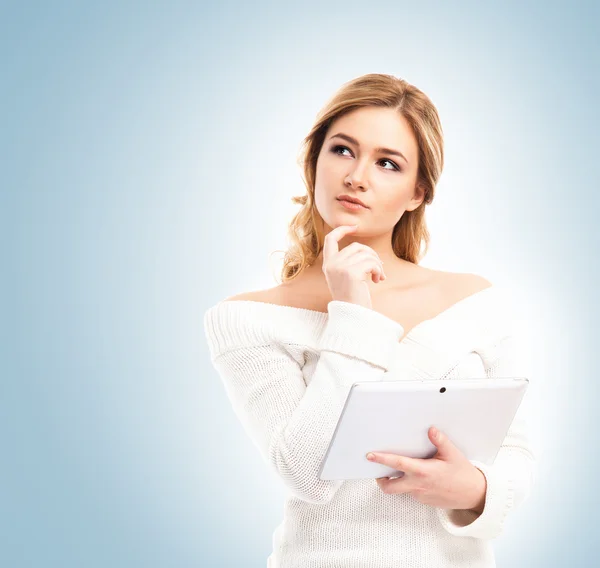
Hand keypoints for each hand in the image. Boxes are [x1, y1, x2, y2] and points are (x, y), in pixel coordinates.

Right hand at [322, 224, 385, 309]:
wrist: (352, 316)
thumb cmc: (353, 299)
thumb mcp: (346, 278)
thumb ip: (350, 262)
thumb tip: (368, 251)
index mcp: (328, 265)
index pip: (330, 239)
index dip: (342, 229)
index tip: (355, 226)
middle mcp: (331, 264)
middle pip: (357, 246)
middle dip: (372, 255)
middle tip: (378, 269)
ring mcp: (340, 268)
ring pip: (366, 253)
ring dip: (377, 264)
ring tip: (379, 276)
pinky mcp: (351, 272)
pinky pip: (371, 262)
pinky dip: (379, 270)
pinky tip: (378, 280)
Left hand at [367, 427, 486, 511]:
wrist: (474, 495)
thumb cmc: (463, 474)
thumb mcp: (453, 454)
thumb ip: (440, 441)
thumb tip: (430, 429)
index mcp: (423, 471)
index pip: (397, 464)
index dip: (382, 459)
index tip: (370, 456)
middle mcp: (418, 485)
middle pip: (390, 487)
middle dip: (380, 480)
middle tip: (377, 470)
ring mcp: (420, 495)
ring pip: (401, 489)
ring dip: (397, 480)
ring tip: (402, 469)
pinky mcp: (424, 500)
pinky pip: (411, 491)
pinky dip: (410, 484)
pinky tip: (420, 476)